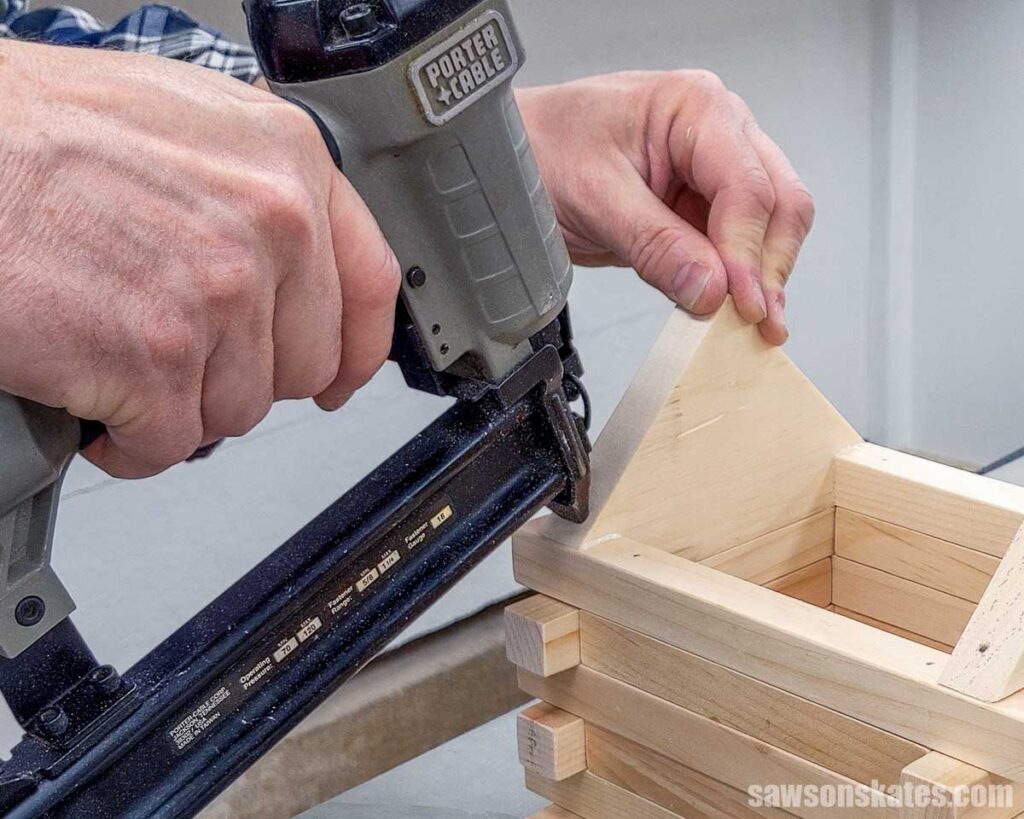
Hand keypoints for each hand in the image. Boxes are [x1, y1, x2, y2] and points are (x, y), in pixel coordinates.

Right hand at [0, 40, 400, 476]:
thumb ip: (257, 191)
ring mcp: (215, 294)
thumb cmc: (35, 133)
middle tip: (186, 356)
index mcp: (285, 162)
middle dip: (245, 376)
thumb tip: (296, 263)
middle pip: (305, 363)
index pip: (370, 283)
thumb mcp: (185, 124)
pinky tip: (99, 407)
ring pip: (238, 409)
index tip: (341, 376)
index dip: (357, 347)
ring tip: (125, 361)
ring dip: (181, 405)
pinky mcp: (154, 359)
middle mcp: (267, 225)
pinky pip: (170, 444)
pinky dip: (132, 444)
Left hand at [518, 71, 814, 343]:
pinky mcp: (698, 206)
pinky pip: (734, 245)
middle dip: (769, 265)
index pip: (746, 186)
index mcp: (696, 108)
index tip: (743, 303)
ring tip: (749, 325)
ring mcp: (711, 170)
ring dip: (761, 276)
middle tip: (757, 321)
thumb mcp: (593, 197)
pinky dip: (736, 279)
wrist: (508, 157)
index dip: (748, 251)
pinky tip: (730, 311)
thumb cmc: (541, 149)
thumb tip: (710, 289)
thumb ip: (655, 244)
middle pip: (777, 202)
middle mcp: (717, 132)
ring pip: (768, 226)